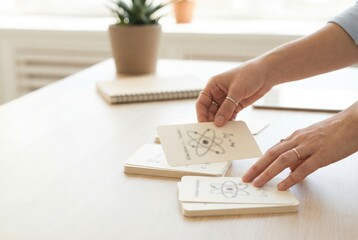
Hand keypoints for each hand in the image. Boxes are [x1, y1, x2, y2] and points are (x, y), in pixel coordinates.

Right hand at [196, 61, 272, 125]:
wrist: (267, 73)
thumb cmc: (250, 74)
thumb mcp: (237, 91)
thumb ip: (227, 107)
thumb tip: (218, 122)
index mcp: (213, 86)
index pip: (202, 102)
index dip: (201, 114)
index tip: (203, 124)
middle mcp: (218, 93)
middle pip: (209, 111)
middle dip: (211, 120)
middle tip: (213, 131)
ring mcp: (227, 100)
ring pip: (219, 115)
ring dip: (220, 122)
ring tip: (222, 131)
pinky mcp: (236, 105)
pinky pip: (229, 116)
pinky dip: (229, 122)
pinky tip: (231, 127)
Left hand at [242, 102, 357, 189]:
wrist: (355, 122)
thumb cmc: (335, 131)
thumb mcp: (312, 140)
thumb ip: (300, 154)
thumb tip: (289, 169)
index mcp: (295, 137)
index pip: (272, 150)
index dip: (259, 161)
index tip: (250, 171)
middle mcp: (298, 140)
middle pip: (272, 154)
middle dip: (257, 167)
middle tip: (246, 179)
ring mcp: (309, 147)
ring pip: (283, 160)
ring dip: (268, 172)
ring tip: (258, 183)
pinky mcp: (322, 155)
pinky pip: (304, 168)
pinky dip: (291, 178)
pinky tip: (282, 185)